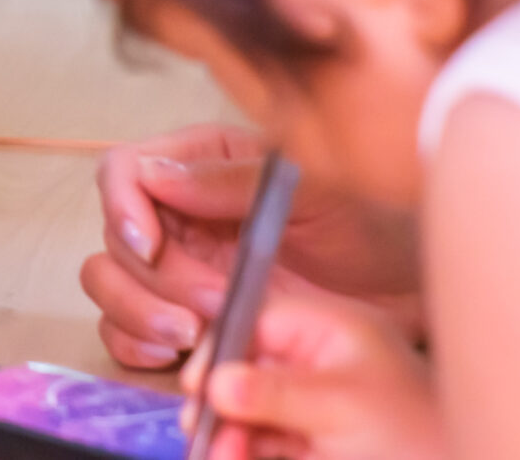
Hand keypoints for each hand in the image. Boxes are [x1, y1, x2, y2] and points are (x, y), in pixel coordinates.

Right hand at [85, 124, 422, 368]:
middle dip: (152, 279)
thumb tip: (154, 174)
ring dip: (136, 312)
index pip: (123, 171)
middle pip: (114, 237)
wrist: (410, 292)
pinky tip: (172, 354)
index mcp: (199, 163)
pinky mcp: (185, 316)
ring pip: (109, 282)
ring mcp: (178, 267)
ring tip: (192, 337)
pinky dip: (135, 342)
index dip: (122, 207)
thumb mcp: (311, 193)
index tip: (151, 246)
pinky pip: (126, 329)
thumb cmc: (372, 228)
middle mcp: (177, 213)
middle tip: (207, 310)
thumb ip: (229, 179)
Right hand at [183, 291, 442, 459]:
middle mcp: (320, 361)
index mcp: (335, 331)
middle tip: (202, 427)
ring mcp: (315, 404)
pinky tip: (231, 456)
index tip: (199, 383)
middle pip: (244, 366)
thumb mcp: (343, 409)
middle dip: (219, 399)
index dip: (222, 346)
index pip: (258, 317)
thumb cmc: (417, 442)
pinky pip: (260, 438)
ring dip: (226, 431)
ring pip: (246, 408)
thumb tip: (215, 384)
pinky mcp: (312, 441)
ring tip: (219, 452)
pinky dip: (241, 449)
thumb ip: (275, 393)